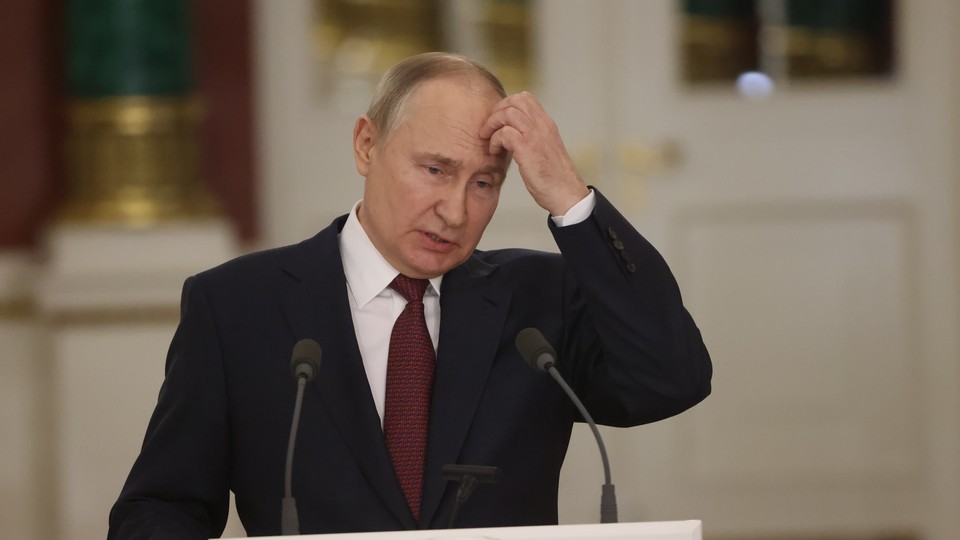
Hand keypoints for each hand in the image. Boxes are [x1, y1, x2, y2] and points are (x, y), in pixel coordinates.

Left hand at [479, 92, 589, 215]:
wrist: (566, 193)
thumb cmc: (553, 177)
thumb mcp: (544, 149)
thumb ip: (532, 137)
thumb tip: (512, 133)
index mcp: (546, 124)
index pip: (525, 98)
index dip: (506, 105)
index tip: (498, 122)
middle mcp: (542, 125)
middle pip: (515, 100)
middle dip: (497, 111)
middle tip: (489, 129)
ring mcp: (536, 136)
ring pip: (508, 113)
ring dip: (492, 125)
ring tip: (489, 140)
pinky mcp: (528, 150)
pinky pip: (505, 133)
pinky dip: (495, 140)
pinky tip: (495, 152)